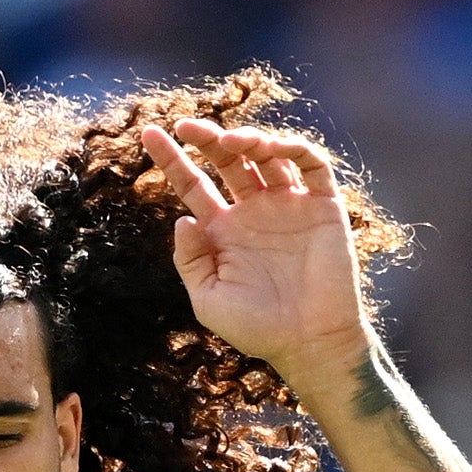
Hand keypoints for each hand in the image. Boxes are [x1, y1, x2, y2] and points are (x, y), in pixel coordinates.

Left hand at [146, 119, 374, 392]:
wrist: (310, 344)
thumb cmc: (258, 329)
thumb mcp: (208, 299)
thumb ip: (190, 261)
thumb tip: (183, 219)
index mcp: (223, 230)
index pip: (194, 184)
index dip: (172, 159)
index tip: (148, 133)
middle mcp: (254, 212)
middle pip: (228, 160)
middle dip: (207, 139)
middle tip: (187, 127)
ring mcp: (289, 206)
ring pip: (267, 155)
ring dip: (248, 140)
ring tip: (229, 143)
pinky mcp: (323, 207)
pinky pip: (312, 165)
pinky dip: (294, 147)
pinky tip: (272, 147)